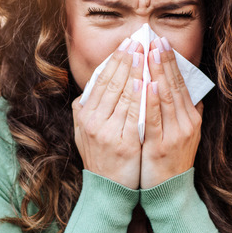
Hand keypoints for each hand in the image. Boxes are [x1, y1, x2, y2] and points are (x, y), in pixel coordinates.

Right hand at [72, 38, 144, 188]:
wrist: (108, 191)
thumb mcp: (84, 133)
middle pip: (111, 83)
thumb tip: (88, 89)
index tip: (126, 43)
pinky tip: (147, 83)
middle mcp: (93, 122)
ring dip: (135, 71)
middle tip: (138, 40)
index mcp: (84, 116)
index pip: (101, 81)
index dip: (114, 60)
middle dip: (126, 59)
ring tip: (145, 53)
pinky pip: (133, 116)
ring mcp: (108, 133)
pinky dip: (140, 98)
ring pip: (123, 95)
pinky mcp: (124, 144)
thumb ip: (85, 110)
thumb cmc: (100, 159)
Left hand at [140, 37, 203, 188]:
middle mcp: (186, 123)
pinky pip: (156, 120)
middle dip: (165, 61)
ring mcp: (175, 134)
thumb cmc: (171, 160)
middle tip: (156, 39)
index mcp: (191, 118)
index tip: (161, 42)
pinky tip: (148, 85)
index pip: (180, 84)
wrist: (170, 192)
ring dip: (158, 74)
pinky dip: (153, 101)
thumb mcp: (185, 135)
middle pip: (175, 86)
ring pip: (167, 98)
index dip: (171, 63)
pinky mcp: (161, 146)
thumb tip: (191, 93)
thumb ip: (187, 113)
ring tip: (151, 53)